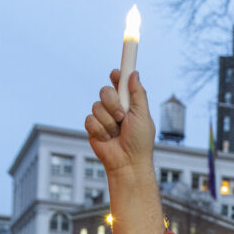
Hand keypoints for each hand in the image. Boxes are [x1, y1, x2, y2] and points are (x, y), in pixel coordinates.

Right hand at [84, 70, 164, 233]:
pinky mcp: (92, 128)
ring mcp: (102, 117)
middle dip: (112, 102)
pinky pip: (90, 119)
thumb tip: (134, 73)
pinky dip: (99, 129)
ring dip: (108, 120)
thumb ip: (138, 94)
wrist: (128, 162)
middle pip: (105, 90)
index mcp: (128, 102)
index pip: (120, 82)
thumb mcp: (143, 115)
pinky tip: (107, 139)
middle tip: (122, 116)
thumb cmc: (140, 141)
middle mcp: (114, 107)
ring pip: (96, 106)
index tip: (116, 71)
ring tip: (116, 133)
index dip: (117, 75)